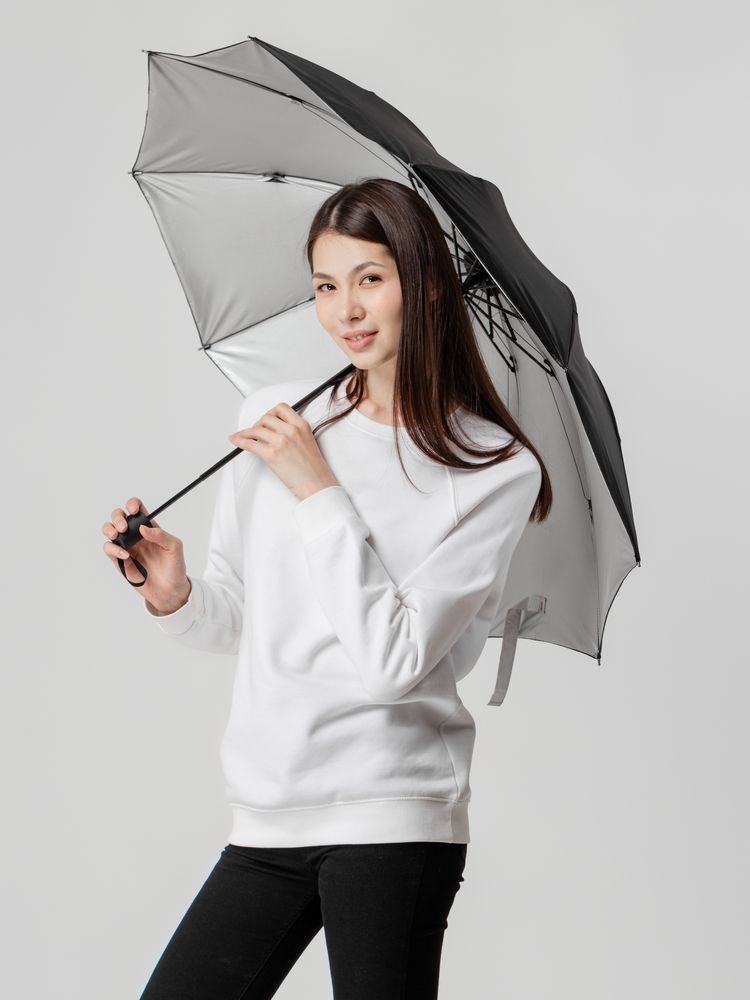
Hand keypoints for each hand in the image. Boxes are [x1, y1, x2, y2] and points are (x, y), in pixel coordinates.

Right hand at [102, 497, 191, 611]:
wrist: (169, 590)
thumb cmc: (174, 567)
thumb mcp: (174, 548)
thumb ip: (161, 535)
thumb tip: (142, 527)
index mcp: (149, 528)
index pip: (137, 509)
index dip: (132, 505)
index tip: (134, 510)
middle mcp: (136, 536)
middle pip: (119, 517)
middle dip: (117, 517)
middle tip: (124, 527)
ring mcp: (126, 547)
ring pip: (109, 531)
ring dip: (109, 529)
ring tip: (117, 535)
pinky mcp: (120, 561)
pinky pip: (109, 549)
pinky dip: (113, 549)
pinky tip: (125, 555)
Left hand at [228, 403, 338, 500]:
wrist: (317, 485)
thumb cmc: (314, 469)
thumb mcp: (308, 442)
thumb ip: (294, 433)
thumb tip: (275, 431)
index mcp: (302, 426)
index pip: (281, 408)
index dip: (270, 413)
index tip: (266, 419)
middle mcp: (291, 431)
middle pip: (266, 418)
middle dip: (258, 424)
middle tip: (255, 431)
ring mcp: (281, 441)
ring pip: (256, 429)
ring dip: (247, 433)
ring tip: (243, 437)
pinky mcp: (272, 454)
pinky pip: (250, 443)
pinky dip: (240, 441)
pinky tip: (236, 440)